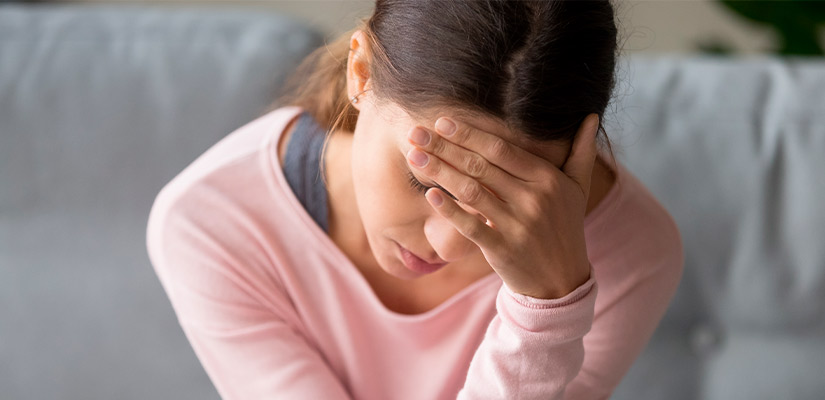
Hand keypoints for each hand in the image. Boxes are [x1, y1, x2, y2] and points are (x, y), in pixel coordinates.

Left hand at [405, 114, 599, 298]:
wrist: (563, 281)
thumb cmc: (565, 228)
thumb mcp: (578, 189)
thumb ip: (582, 152)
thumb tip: (591, 117)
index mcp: (547, 179)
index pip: (501, 149)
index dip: (469, 134)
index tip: (442, 122)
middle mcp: (533, 199)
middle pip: (480, 165)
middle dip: (444, 147)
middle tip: (416, 133)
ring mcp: (517, 225)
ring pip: (471, 191)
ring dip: (440, 171)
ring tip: (414, 156)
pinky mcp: (503, 249)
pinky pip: (471, 226)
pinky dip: (449, 210)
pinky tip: (429, 195)